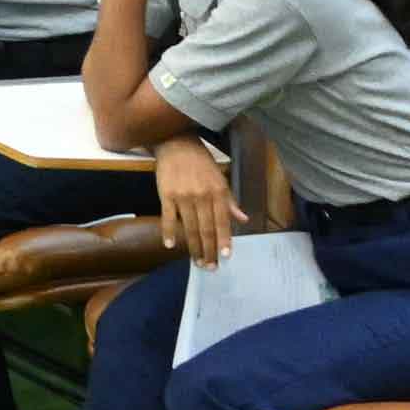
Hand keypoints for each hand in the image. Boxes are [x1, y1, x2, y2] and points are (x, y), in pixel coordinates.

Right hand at [151, 136, 239, 266]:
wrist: (176, 142)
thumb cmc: (201, 161)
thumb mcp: (220, 178)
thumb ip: (230, 201)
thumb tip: (243, 219)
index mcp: (218, 191)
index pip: (222, 221)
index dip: (223, 240)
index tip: (225, 257)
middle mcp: (202, 196)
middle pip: (206, 229)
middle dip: (209, 250)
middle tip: (210, 267)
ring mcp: (183, 196)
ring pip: (189, 228)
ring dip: (193, 247)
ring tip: (196, 262)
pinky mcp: (166, 195)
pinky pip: (168, 218)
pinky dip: (168, 232)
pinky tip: (170, 245)